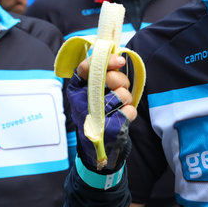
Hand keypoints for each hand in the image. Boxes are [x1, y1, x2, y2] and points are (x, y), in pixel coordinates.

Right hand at [69, 53, 136, 173]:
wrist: (98, 149)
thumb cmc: (97, 114)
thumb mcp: (92, 92)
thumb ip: (101, 75)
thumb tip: (118, 57)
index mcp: (76, 90)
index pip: (85, 67)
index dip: (105, 61)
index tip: (120, 61)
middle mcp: (81, 102)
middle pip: (108, 78)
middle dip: (121, 80)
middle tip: (120, 87)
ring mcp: (94, 117)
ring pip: (122, 94)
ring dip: (126, 98)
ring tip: (120, 104)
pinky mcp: (109, 131)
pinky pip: (129, 111)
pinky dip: (130, 112)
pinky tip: (122, 116)